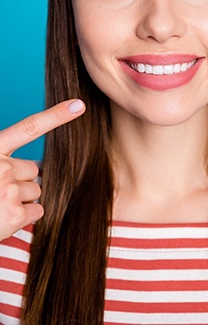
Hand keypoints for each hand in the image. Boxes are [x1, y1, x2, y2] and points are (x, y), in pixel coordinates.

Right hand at [0, 99, 84, 240]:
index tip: (78, 105)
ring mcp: (8, 190)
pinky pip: (38, 210)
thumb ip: (2, 159)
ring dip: (20, 198)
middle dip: (20, 179)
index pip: (29, 128)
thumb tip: (34, 168)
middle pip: (33, 170)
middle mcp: (0, 167)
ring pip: (35, 190)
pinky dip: (24, 215)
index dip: (56, 116)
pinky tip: (4, 218)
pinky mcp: (15, 214)